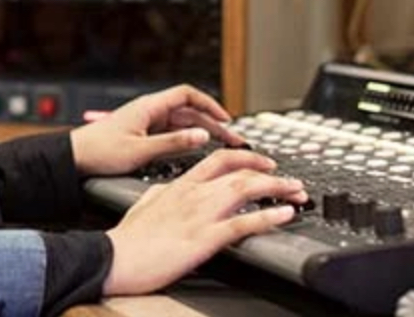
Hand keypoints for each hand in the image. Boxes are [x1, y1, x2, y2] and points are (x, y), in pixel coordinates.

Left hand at [70, 84, 243, 177]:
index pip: (187, 95)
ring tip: (222, 147)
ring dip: (202, 133)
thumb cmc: (100, 151)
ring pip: (182, 124)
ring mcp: (146, 122)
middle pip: (189, 112)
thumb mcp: (141, 150)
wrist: (74, 157)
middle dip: (212, 124)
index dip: (209, 104)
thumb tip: (202, 136)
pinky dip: (187, 140)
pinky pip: (171, 133)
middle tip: (233, 140)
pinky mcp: (142, 134)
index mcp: (149, 107)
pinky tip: (197, 151)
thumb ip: (174, 143)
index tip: (227, 118)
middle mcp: (149, 111)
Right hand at [102, 148, 306, 296]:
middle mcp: (195, 194)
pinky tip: (284, 215)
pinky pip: (243, 224)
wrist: (116, 256)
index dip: (247, 158)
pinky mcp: (205, 238)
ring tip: (297, 192)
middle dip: (271, 173)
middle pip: (240, 171)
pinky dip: (268, 217)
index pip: (220, 160)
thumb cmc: (127, 236)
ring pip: (247, 190)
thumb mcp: (144, 202)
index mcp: (181, 185)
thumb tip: (168, 188)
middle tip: (291, 179)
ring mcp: (201, 214)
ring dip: (277, 189)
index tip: (264, 162)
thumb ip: (162, 192)